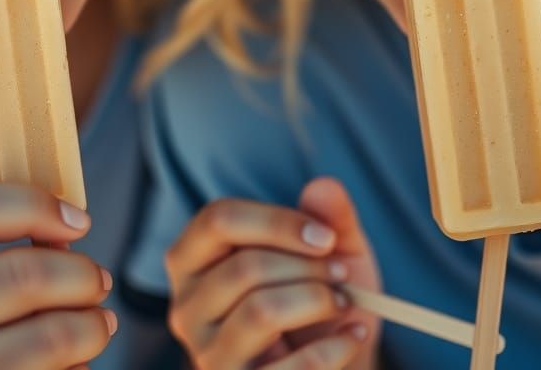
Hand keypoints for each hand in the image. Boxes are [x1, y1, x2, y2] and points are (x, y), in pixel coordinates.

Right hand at [0, 182, 114, 368]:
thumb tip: (68, 231)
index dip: (38, 205)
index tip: (80, 221)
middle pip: (22, 274)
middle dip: (81, 274)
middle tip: (99, 281)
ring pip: (48, 336)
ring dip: (91, 326)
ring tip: (98, 323)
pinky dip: (75, 366)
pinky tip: (75, 361)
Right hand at [165, 177, 380, 368]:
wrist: (330, 363)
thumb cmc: (317, 298)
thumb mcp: (330, 251)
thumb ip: (329, 216)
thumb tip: (324, 187)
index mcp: (191, 258)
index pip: (218, 219)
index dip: (277, 222)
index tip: (326, 237)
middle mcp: (186, 306)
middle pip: (244, 267)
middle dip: (307, 267)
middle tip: (343, 274)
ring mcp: (205, 355)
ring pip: (260, 312)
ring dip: (317, 301)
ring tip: (346, 303)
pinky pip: (289, 367)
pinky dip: (332, 348)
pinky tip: (354, 335)